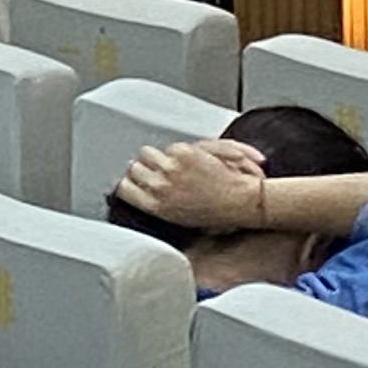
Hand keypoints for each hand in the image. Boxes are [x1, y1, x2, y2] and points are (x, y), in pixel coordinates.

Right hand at [114, 137, 270, 231]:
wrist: (242, 205)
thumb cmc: (219, 217)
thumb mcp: (181, 221)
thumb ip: (162, 206)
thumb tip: (146, 195)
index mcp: (156, 207)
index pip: (124, 189)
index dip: (129, 181)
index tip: (133, 180)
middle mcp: (159, 187)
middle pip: (134, 168)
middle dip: (143, 167)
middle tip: (154, 169)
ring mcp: (169, 168)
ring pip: (147, 153)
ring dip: (156, 156)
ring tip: (169, 161)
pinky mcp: (183, 153)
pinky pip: (169, 147)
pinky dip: (178, 150)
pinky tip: (189, 157)